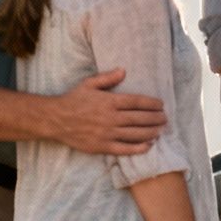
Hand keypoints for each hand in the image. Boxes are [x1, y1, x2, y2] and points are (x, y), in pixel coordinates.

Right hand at [44, 69, 163, 153]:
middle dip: (156, 118)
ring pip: (135, 134)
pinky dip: (138, 148)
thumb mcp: (89, 84)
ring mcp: (107, 133)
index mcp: (109, 101)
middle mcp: (111, 118)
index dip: (152, 104)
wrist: (56, 120)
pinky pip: (124, 149)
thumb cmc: (73, 100)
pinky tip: (148, 146)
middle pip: (140, 119)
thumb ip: (108, 78)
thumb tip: (124, 70)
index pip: (137, 102)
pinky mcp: (102, 147)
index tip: (161, 105)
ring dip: (151, 132)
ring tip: (160, 130)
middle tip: (165, 118)